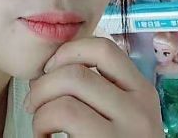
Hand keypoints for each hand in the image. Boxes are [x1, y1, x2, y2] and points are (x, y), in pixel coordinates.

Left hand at [26, 37, 161, 136]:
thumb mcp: (123, 117)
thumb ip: (103, 90)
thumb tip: (55, 64)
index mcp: (143, 93)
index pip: (103, 48)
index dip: (69, 52)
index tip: (52, 71)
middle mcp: (139, 110)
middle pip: (75, 72)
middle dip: (43, 85)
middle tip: (34, 105)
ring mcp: (125, 134)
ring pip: (64, 96)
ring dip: (40, 110)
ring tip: (41, 128)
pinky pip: (60, 120)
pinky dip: (40, 129)